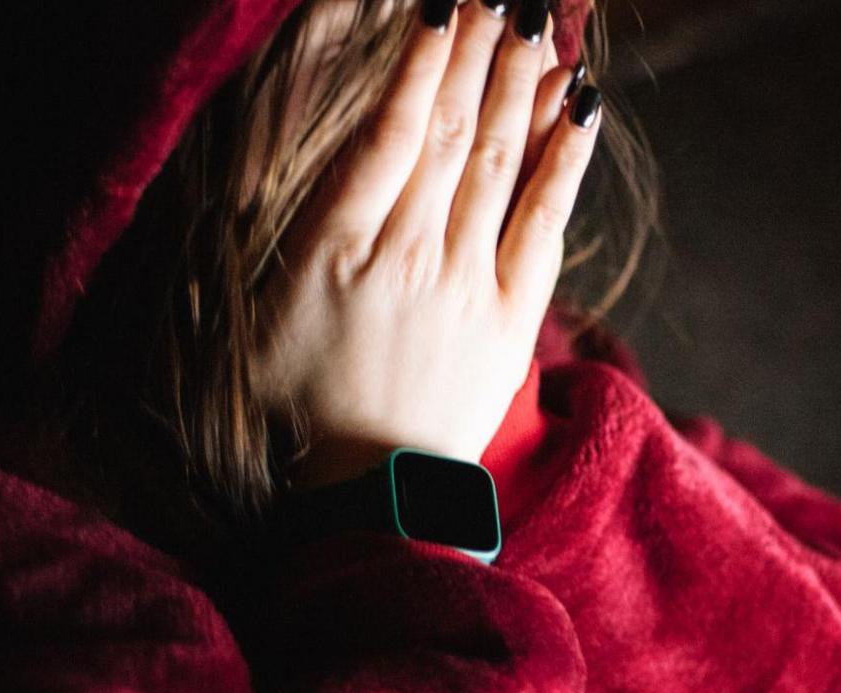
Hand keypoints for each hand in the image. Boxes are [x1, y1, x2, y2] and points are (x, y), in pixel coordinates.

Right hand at [253, 0, 602, 488]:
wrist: (366, 495)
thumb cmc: (297, 404)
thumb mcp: (259, 312)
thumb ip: (289, 227)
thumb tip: (322, 152)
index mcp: (336, 247)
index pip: (389, 130)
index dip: (419, 60)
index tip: (438, 4)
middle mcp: (407, 254)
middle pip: (452, 129)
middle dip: (479, 50)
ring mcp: (465, 285)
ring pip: (499, 162)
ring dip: (520, 83)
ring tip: (538, 19)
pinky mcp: (510, 319)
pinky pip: (544, 223)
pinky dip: (565, 161)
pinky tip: (581, 106)